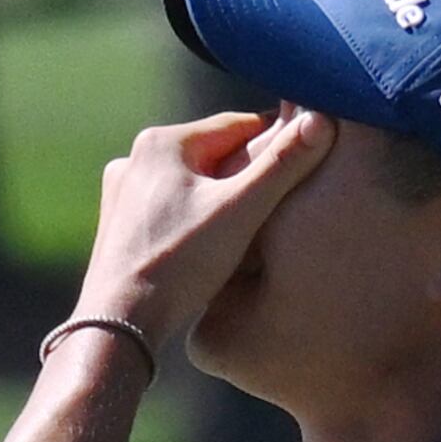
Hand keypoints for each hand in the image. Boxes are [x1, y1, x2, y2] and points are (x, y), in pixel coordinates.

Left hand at [80, 104, 333, 357]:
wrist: (120, 321)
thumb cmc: (181, 265)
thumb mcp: (242, 212)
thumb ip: (282, 166)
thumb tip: (323, 120)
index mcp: (165, 141)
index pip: (237, 126)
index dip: (275, 140)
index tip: (303, 155)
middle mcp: (135, 156)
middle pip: (211, 157)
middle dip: (245, 174)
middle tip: (282, 200)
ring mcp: (121, 191)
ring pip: (188, 185)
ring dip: (217, 199)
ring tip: (244, 228)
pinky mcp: (117, 224)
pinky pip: (167, 211)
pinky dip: (190, 221)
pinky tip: (204, 246)